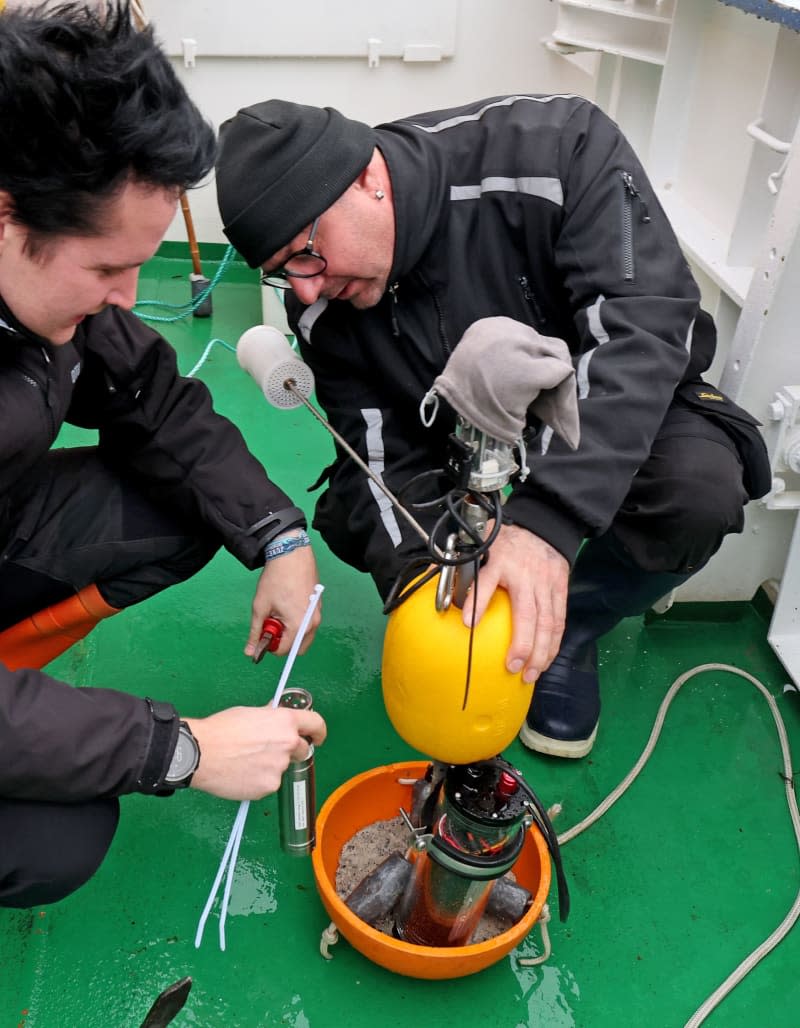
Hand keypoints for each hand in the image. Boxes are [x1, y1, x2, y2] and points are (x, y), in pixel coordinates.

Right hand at [185, 705, 326, 800]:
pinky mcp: (268, 786)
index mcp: (285, 722)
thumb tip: (276, 717)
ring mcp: (279, 767)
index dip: (319, 731)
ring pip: (281, 768)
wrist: (201, 753)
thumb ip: (271, 717)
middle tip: (268, 750)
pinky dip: (259, 780)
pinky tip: (241, 772)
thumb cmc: (221, 730)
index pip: (316, 724)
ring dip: (270, 766)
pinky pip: (268, 783)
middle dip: (291, 750)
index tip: (318, 737)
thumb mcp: (250, 713)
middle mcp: (288, 744)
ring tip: (244, 760)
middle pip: (302, 749)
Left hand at [245, 544, 320, 658]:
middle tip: (271, 624)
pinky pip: (309, 624)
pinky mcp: (319, 606)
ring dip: (291, 632)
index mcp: (298, 626)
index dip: (270, 646)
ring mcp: (318, 615)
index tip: (263, 633)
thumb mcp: (260, 607)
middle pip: (297, 648)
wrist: (291, 555)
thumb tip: (250, 652)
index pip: (284, 651)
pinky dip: (298, 622)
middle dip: (283, 641)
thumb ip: (256, 632)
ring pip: (304, 636)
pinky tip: (288, 605)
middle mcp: (312, 623)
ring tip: (279, 612)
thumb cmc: (276, 579)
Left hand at [460, 522, 568, 683]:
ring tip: (530, 674)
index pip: (487, 580)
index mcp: (500, 560)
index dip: (478, 601)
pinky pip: (558, 620)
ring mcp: (545, 583)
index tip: (467, 622)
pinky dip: (553, 643)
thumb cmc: (505, 538)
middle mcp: (525, 574)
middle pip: (526, 613)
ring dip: (540, 651)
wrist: (543, 525)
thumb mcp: (481, 540)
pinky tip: (544, 661)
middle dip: (521, 644)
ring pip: (546, 622)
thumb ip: (460, 561)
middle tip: (511, 667)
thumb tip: (432, 579)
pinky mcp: (559, 589)